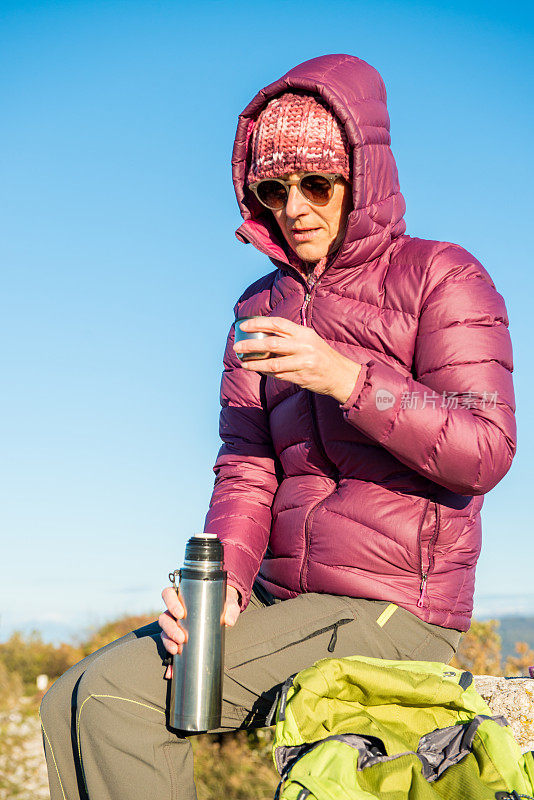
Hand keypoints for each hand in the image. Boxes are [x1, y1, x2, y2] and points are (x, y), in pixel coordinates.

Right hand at [160, 584, 240, 678]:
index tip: (181, 613)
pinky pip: (170, 649)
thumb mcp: (229, 604)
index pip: (168, 594)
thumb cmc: (223, 604)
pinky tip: (171, 671)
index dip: (171, 602)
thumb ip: (231, 610)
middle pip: (164, 617)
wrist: (224, 614)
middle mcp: (175, 612)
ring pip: (164, 632)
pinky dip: (169, 662)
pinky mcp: (177, 640)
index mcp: (182, 598)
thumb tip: (229, 621)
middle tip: (182, 637)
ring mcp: (175, 626)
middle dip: (170, 628)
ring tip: (177, 650)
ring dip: (168, 642)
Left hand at [233, 316, 360, 403]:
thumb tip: (262, 334)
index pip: (277, 324)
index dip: (258, 323)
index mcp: (303, 333)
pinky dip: (266, 373)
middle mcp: (303, 347)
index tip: (243, 326)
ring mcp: (302, 363)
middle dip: (251, 345)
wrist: (340, 375)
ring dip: (255, 364)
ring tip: (243, 363)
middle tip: (237, 347)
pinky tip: (258, 370)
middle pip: (271, 344)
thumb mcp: (309, 339)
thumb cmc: (320, 354)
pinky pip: (278, 375)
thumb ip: (289, 336)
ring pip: (272, 363)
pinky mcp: (301, 378)